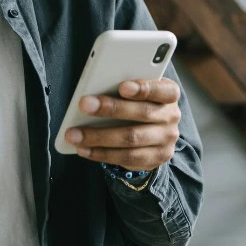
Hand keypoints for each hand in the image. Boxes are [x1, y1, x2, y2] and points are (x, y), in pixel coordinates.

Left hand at [65, 78, 181, 171]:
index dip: (144, 88)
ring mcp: (165, 140)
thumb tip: (95, 91)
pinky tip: (83, 149)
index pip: (162, 90)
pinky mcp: (155, 158)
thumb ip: (124, 89)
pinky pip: (126, 158)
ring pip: (131, 139)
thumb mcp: (138, 92)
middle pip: (142, 113)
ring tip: (74, 134)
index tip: (122, 86)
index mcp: (169, 94)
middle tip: (84, 105)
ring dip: (98, 137)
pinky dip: (101, 153)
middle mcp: (171, 117)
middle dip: (111, 109)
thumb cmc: (138, 103)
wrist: (155, 132)